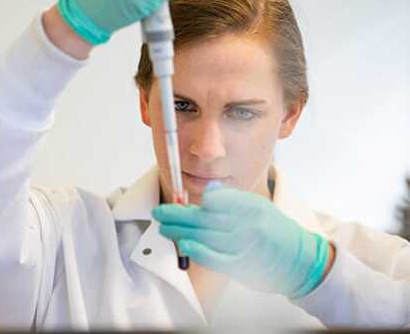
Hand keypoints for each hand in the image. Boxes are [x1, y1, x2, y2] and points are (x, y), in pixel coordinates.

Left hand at [152, 183, 331, 298]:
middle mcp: (248, 225)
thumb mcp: (258, 206)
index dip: (198, 198)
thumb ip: (231, 199)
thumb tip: (207, 191)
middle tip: (159, 213)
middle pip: (205, 217)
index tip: (179, 196)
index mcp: (252, 206)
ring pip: (205, 236)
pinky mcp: (241, 266)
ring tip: (164, 228)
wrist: (298, 261)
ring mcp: (245, 247)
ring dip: (180, 232)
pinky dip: (198, 251)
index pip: (220, 198)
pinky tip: (183, 245)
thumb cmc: (273, 230)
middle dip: (177, 214)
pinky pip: (215, 258)